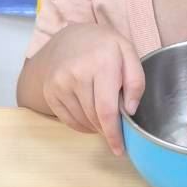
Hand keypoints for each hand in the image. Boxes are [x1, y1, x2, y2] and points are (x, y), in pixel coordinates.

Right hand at [40, 24, 144, 155]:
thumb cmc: (104, 47)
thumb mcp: (128, 52)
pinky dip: (82, 124)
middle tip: (116, 128)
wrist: (69, 37)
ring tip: (103, 115)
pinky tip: (90, 115)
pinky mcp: (50, 92)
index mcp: (101, 63)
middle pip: (94, 118)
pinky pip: (68, 120)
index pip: (106, 109)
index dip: (114, 133)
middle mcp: (76, 73)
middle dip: (107, 129)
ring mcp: (59, 83)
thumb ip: (136, 80)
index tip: (120, 149)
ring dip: (95, 126)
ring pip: (82, 121)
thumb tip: (130, 110)